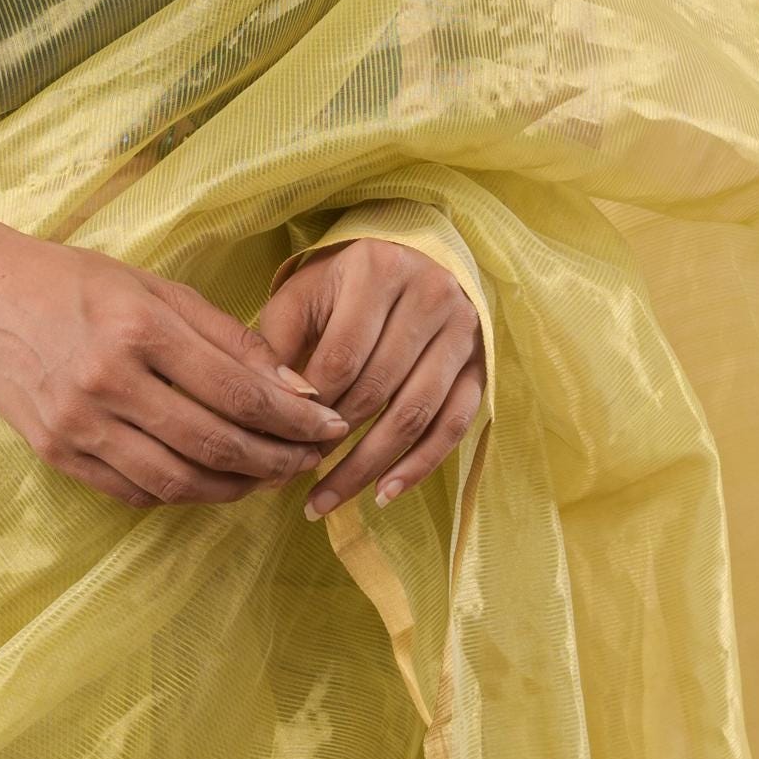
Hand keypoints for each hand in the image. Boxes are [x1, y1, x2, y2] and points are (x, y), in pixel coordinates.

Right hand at [0, 221, 353, 508]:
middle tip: (312, 460)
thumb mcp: (155, 287)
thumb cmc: (76, 282)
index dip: (295, 418)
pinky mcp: (58, 454)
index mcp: (139, 329)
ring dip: (237, 487)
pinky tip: (211, 480)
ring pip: (179, 480)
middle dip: (277, 459)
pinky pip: (136, 492)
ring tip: (269, 476)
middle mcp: (108, 380)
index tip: (331, 425)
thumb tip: (296, 387)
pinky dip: (184, 494)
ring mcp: (79, 424)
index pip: (238, 391)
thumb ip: (228, 336)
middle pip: (215, 443)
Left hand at [254, 237, 483, 518]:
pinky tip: (384, 492)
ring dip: (370, 465)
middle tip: (296, 477)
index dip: (310, 404)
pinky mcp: (481, 364)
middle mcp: (430, 293)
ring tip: (328, 500)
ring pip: (415, 412)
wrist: (406, 259)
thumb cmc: (341, 286)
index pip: (342, 355)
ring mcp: (462, 330)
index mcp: (379, 269)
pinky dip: (420, 465)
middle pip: (379, 387)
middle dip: (334, 440)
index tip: (280, 440)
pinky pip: (454, 425)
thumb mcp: (302, 297)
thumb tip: (277, 410)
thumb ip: (279, 345)